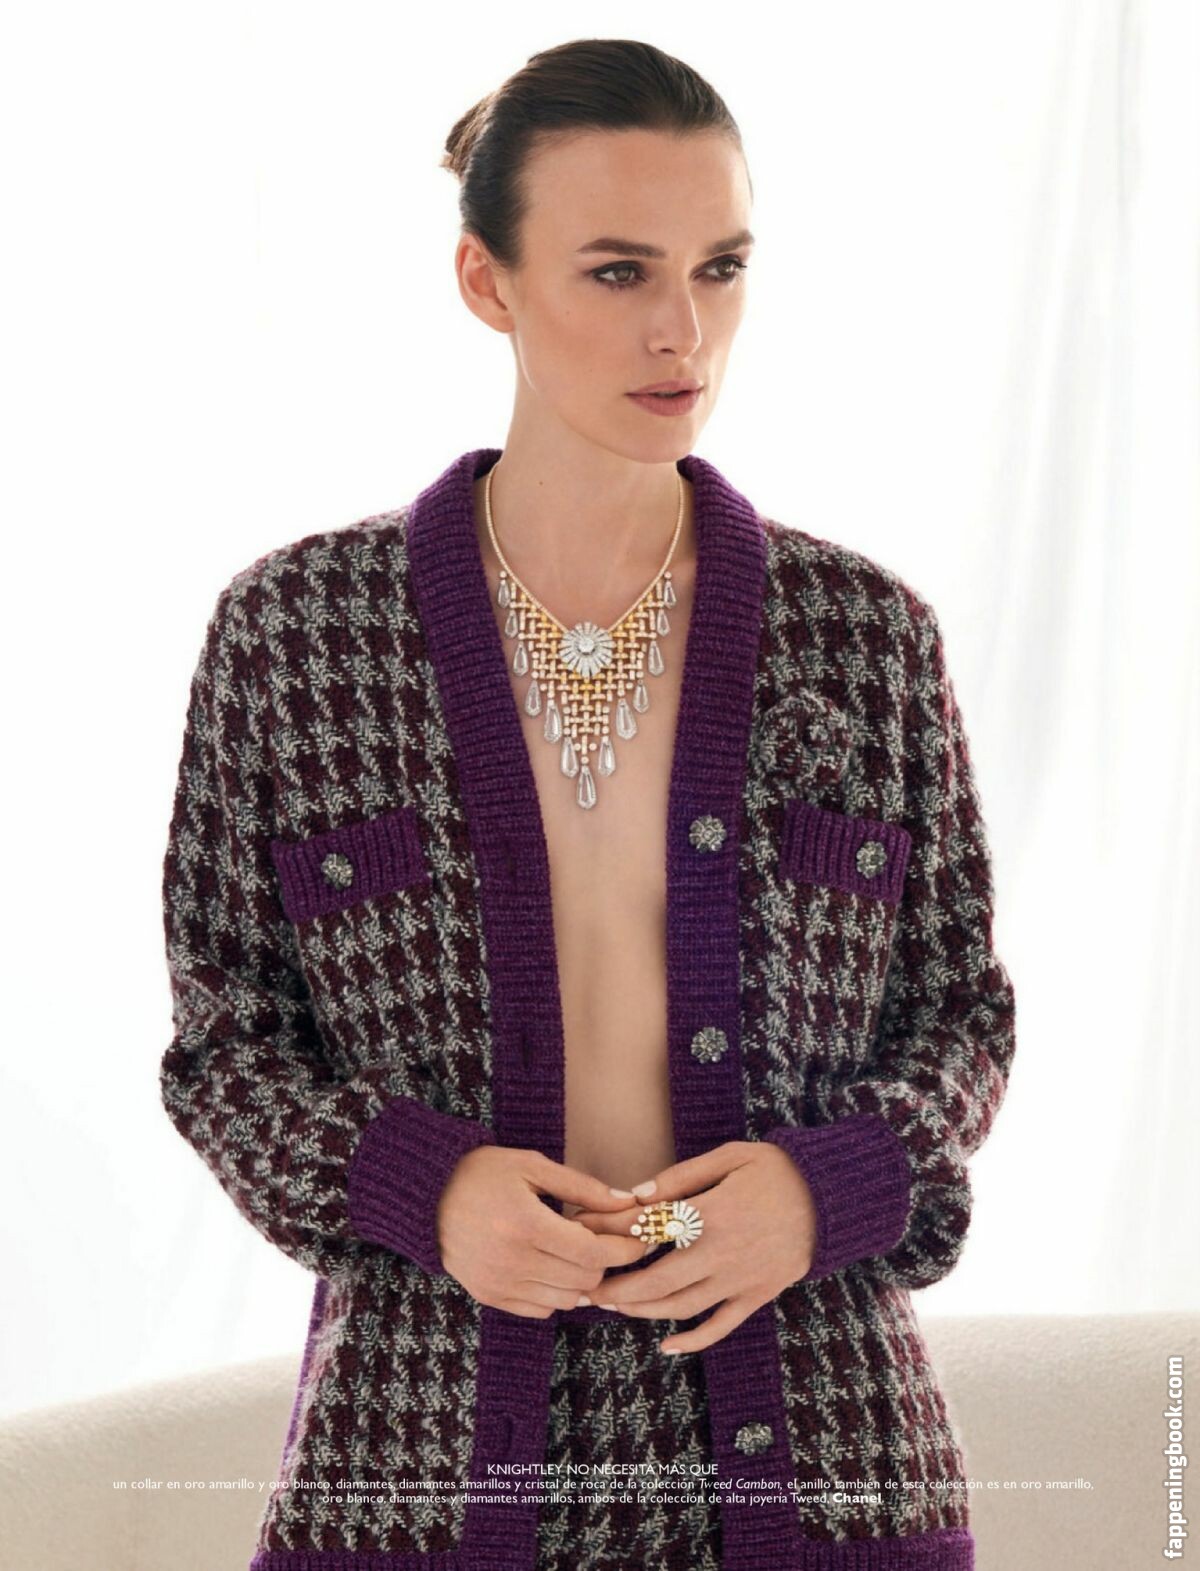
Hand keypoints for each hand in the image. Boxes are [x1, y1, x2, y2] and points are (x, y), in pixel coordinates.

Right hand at [436, 1146, 645, 1316]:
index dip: (624, 1250)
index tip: (642, 1241)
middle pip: (584, 1279)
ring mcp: (498, 1283)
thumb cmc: (482, 1172)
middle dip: (604, 1261)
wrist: (426, 1194)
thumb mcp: (532, 1166)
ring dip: (581, 1279)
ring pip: (567, 1300)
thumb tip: (626, 1202)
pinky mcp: (489, 1296)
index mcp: (524, 1224)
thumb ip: (582, 1186)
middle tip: (604, 1239)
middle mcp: (511, 1260)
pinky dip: (556, 1293)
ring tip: (575, 1250)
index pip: (591, 1253)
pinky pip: (541, 1310)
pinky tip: (551, 1265)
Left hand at [566, 1140, 817, 1354]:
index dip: (611, 1234)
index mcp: (711, 1214)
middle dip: (616, 1289)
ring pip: (681, 1307)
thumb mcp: (731, 1157)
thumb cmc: (778, 1170)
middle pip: (656, 1282)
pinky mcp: (757, 1296)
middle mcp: (722, 1253)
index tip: (582, 1235)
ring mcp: (740, 1280)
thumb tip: (638, 1195)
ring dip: (643, 1312)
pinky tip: (666, 1346)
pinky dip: (692, 1341)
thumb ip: (682, 1176)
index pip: (649, 1230)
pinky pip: (720, 1326)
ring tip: (614, 1307)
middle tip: (586, 1289)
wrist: (833, 1198)